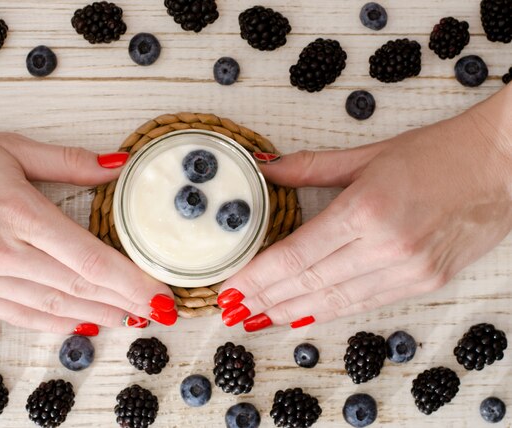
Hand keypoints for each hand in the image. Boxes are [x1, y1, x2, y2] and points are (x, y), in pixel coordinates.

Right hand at [0, 110, 176, 333]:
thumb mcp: (9, 148)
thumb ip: (68, 162)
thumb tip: (115, 166)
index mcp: (18, 214)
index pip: (90, 259)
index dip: (130, 282)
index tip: (159, 295)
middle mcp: (1, 253)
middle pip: (78, 288)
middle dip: (123, 303)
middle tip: (155, 312)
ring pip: (51, 308)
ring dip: (94, 316)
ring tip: (127, 321)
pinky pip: (16, 315)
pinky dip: (51, 324)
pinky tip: (77, 325)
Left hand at [218, 85, 511, 331]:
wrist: (503, 165)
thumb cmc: (437, 153)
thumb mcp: (368, 154)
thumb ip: (310, 167)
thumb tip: (267, 170)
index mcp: (367, 210)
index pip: (298, 255)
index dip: (261, 276)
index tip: (233, 288)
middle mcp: (387, 247)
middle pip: (310, 283)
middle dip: (267, 299)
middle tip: (235, 308)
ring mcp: (409, 270)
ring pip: (336, 301)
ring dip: (293, 311)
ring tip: (260, 318)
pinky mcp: (426, 282)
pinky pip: (367, 303)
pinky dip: (332, 311)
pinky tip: (305, 315)